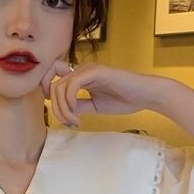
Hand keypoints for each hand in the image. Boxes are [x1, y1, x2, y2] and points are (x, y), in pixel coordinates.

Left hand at [40, 59, 169, 125]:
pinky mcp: (96, 72)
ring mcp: (88, 69)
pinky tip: (77, 112)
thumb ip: (78, 106)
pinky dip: (70, 100)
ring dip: (63, 108)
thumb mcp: (94, 106)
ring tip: (74, 121)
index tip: (57, 111)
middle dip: (56, 108)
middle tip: (68, 123)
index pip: (53, 76)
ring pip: (60, 86)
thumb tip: (64, 111)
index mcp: (81, 76)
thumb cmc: (124, 99)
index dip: (47, 92)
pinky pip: (72, 84)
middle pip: (53, 85)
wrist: (145, 95)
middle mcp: (82, 70)